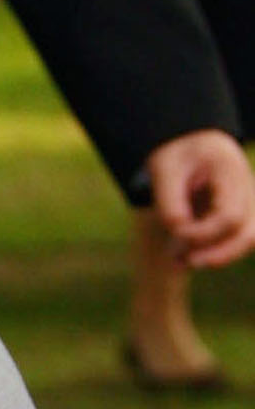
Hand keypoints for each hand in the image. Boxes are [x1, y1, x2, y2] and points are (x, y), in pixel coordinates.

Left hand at [146, 128, 254, 268]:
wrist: (189, 146)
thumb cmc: (176, 156)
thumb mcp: (163, 170)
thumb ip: (170, 201)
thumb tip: (179, 231)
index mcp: (230, 170)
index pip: (229, 215)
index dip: (203, 233)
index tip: (175, 232)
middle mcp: (248, 187)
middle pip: (248, 233)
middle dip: (218, 253)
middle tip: (184, 261)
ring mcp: (250, 201)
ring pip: (249, 239)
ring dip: (218, 256)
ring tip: (179, 262)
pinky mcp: (243, 213)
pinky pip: (239, 239)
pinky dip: (217, 251)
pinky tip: (184, 258)